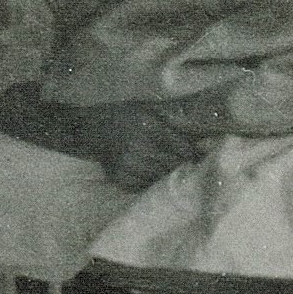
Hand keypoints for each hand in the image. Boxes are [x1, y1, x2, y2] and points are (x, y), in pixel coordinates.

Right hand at [72, 102, 204, 190]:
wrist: (88, 130)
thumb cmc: (123, 115)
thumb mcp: (148, 108)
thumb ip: (173, 117)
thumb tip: (201, 126)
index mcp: (149, 127)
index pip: (181, 148)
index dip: (195, 154)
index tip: (204, 155)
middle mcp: (139, 148)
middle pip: (173, 163)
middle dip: (185, 164)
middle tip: (196, 165)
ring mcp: (128, 166)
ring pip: (161, 176)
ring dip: (170, 173)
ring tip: (177, 170)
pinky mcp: (120, 179)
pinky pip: (146, 184)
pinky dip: (153, 180)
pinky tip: (154, 173)